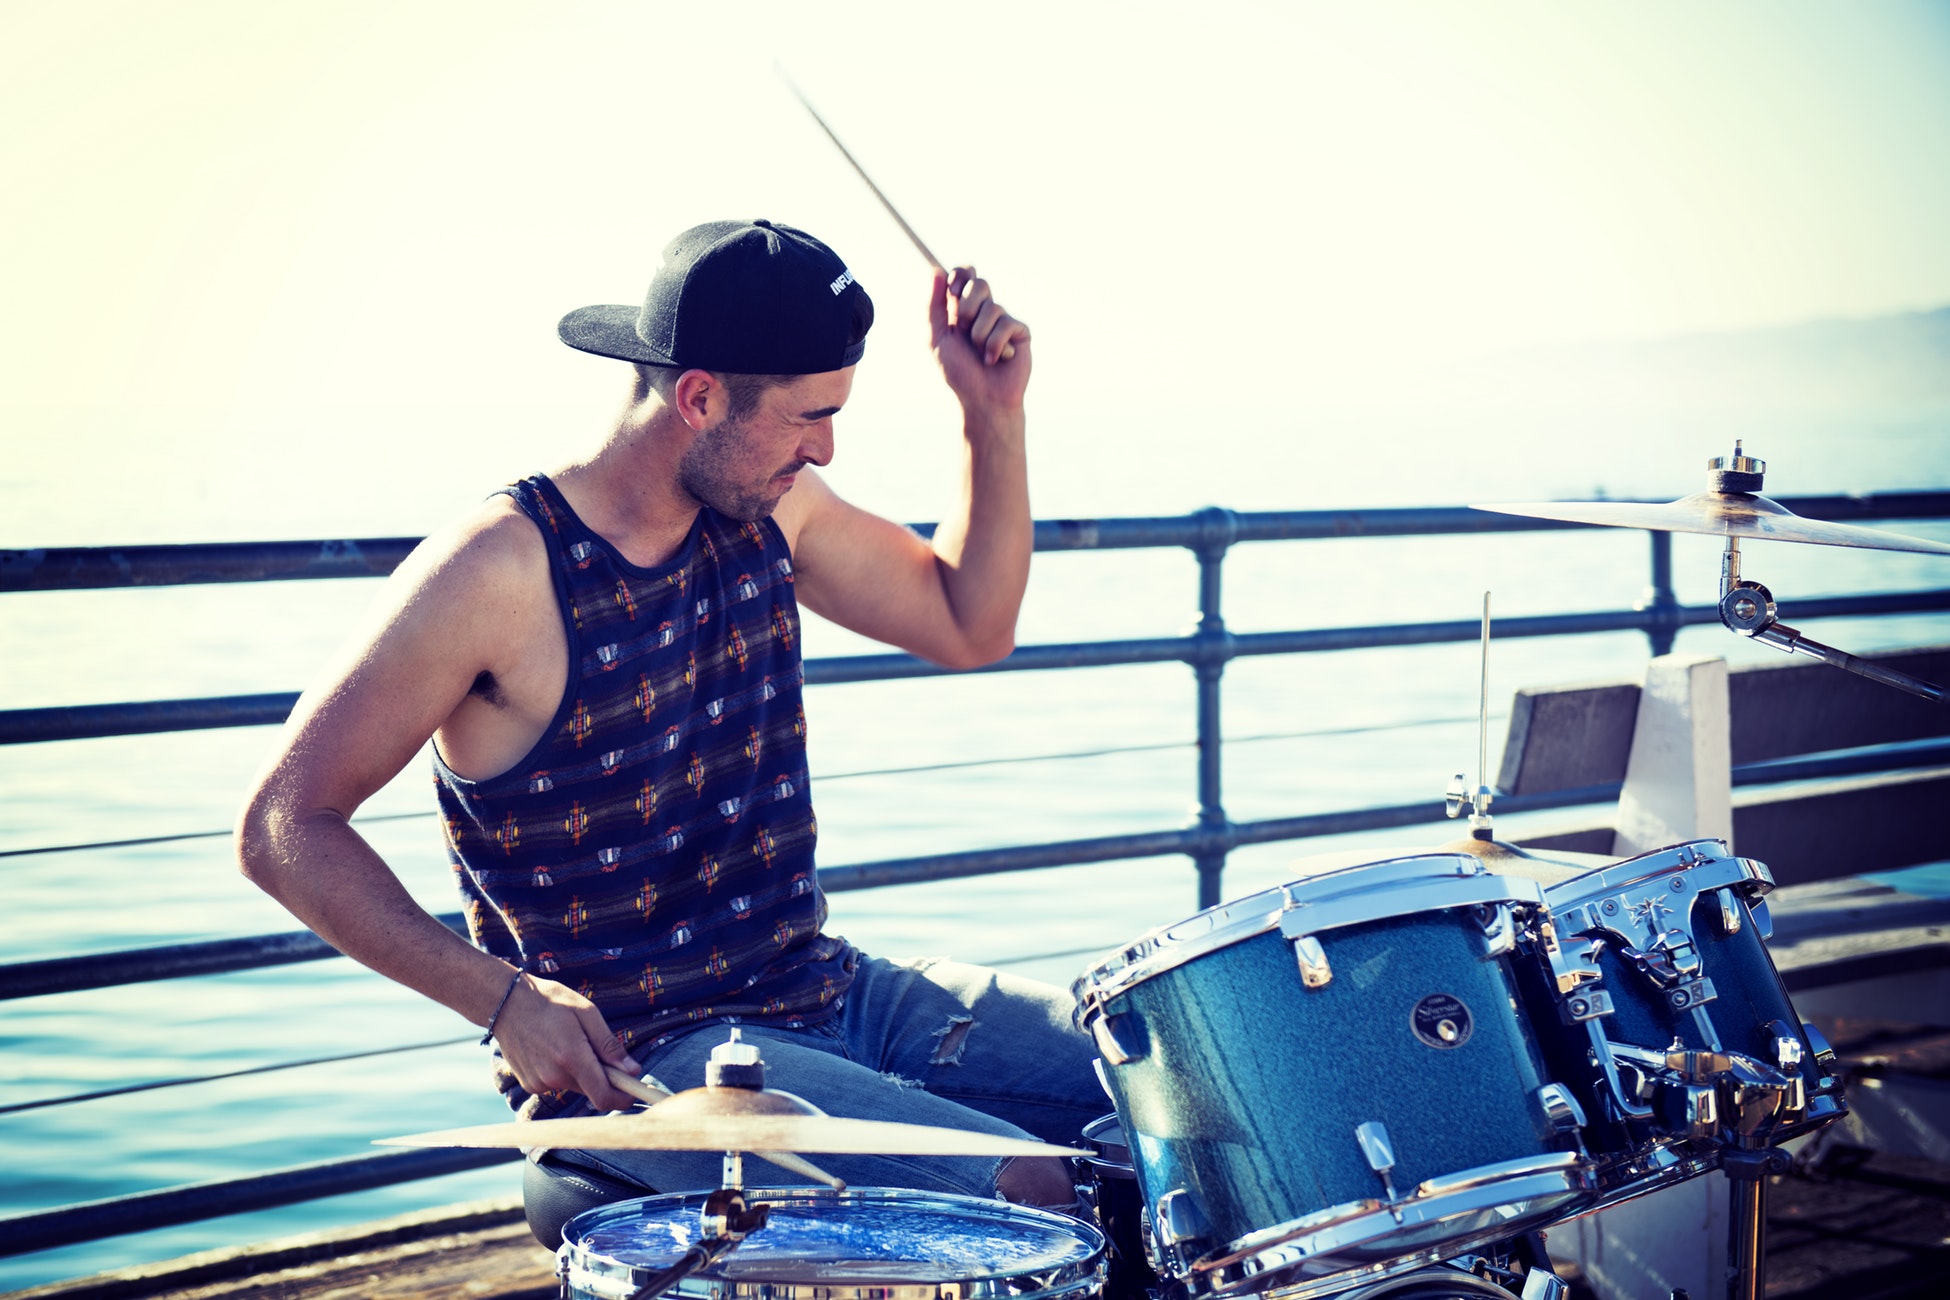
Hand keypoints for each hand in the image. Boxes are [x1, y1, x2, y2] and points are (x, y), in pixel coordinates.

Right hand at [487, 972, 645, 1112]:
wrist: (506, 1003)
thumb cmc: (550, 1002)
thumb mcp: (586, 1013)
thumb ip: (609, 1045)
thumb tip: (633, 1070)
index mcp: (572, 1057)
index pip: (603, 1096)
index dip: (622, 1099)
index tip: (633, 1092)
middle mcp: (554, 1076)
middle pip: (592, 1091)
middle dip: (604, 1078)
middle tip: (600, 1052)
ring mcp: (539, 1083)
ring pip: (575, 1087)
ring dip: (582, 1073)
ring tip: (570, 1042)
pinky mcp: (529, 1084)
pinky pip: (558, 1084)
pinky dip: (563, 1072)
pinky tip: (553, 1049)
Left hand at [929, 266, 1030, 413]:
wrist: (983, 400)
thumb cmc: (960, 373)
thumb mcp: (937, 339)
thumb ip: (933, 307)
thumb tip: (935, 271)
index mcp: (962, 309)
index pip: (964, 276)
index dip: (960, 275)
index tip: (953, 290)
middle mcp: (984, 311)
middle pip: (979, 284)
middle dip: (967, 308)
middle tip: (964, 331)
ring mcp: (1003, 320)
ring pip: (991, 307)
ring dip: (979, 335)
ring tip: (981, 355)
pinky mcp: (1020, 331)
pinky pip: (1006, 324)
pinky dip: (995, 345)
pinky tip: (995, 360)